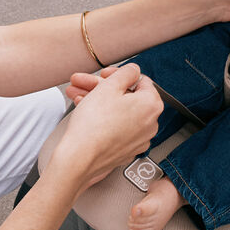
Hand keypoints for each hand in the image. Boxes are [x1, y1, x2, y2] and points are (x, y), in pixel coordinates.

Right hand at [55, 63, 162, 188]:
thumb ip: (126, 73)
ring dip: (98, 101)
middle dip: (102, 88)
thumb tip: (133, 71)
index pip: (140, 81)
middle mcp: (150, 123)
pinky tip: (85, 112)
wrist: (80, 157)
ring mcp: (139, 139)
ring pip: (119, 112)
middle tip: (84, 84)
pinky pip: (116, 128)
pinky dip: (103, 118)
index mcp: (152, 105)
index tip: (103, 75)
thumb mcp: (109, 86)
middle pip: (126, 97)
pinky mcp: (126, 150)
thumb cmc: (94, 124)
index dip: (117, 75)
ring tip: (77, 96)